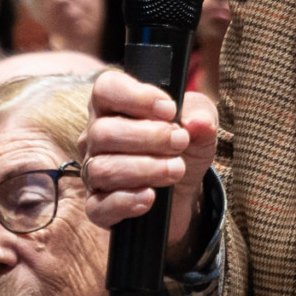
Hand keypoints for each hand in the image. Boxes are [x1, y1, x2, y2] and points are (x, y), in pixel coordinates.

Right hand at [81, 68, 218, 256]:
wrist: (183, 192)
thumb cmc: (182, 148)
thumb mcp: (199, 124)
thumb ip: (201, 115)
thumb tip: (198, 123)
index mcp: (114, 107)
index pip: (106, 88)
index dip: (136, 97)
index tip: (170, 110)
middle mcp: (95, 137)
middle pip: (103, 132)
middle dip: (149, 137)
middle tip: (180, 142)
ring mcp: (93, 173)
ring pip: (102, 169)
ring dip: (145, 169)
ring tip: (176, 169)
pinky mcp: (98, 207)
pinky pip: (98, 207)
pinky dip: (126, 202)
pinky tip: (150, 196)